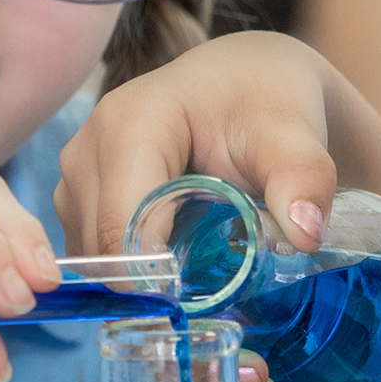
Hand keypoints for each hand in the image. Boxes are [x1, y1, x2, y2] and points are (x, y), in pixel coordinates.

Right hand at [58, 30, 348, 271]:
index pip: (122, 231)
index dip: (158, 278)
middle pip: (103, 250)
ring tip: (198, 262)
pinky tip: (175, 253)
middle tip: (212, 284)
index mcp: (128, 126)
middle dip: (152, 281)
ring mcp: (76, 173)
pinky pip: (94, 252)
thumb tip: (304, 235)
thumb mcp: (295, 138)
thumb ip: (304, 179)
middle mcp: (87, 147)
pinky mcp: (78, 194)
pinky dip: (132, 267)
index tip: (206, 299)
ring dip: (141, 276)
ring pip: (94, 257)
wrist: (248, 82)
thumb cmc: (266, 106)